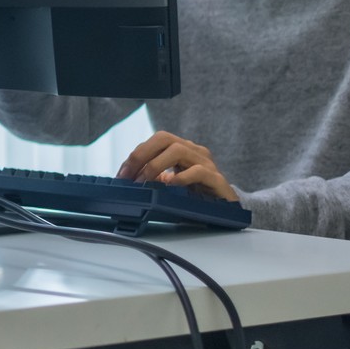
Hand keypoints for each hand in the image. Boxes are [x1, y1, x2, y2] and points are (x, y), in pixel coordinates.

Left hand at [116, 130, 237, 200]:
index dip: (136, 155)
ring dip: (155, 166)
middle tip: (129, 177)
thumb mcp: (170, 185)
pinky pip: (199, 171)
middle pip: (164, 139)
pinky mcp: (217, 180)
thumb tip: (127, 180)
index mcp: (182, 149)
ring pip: (179, 150)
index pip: (155, 141)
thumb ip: (154, 178)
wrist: (227, 209)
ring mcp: (207, 164)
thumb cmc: (196, 196)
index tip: (122, 175)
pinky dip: (182, 177)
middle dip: (141, 155)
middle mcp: (194, 152)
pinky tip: (171, 185)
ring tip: (144, 182)